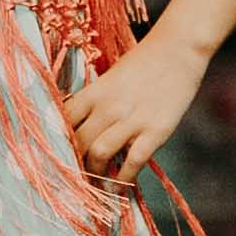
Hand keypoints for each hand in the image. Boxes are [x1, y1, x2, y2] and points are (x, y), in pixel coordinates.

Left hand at [68, 37, 206, 181]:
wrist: (179, 49)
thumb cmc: (143, 62)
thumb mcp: (110, 78)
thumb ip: (94, 100)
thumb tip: (76, 125)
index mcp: (94, 91)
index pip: (62, 120)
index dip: (55, 140)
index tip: (56, 154)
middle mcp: (108, 106)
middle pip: (78, 141)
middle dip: (74, 162)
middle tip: (76, 174)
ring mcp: (132, 119)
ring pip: (99, 153)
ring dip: (95, 172)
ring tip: (97, 182)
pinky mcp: (156, 131)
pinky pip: (133, 162)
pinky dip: (123, 179)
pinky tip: (120, 187)